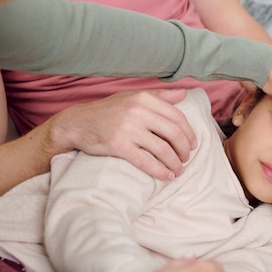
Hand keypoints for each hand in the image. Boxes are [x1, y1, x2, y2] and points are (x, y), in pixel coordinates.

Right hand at [45, 89, 196, 179]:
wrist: (77, 123)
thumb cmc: (107, 111)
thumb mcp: (131, 97)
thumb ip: (158, 95)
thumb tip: (184, 94)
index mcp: (143, 99)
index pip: (177, 117)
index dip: (189, 133)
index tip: (193, 144)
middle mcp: (137, 111)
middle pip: (173, 133)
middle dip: (184, 149)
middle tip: (186, 159)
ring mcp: (127, 129)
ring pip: (163, 149)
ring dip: (175, 163)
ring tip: (178, 170)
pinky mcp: (118, 146)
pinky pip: (146, 162)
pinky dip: (160, 171)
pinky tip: (167, 177)